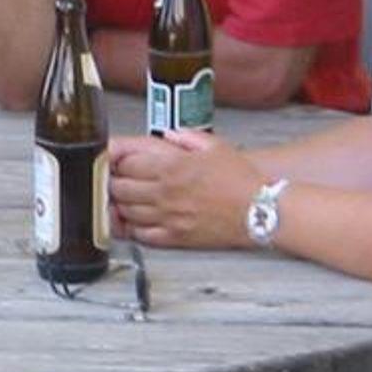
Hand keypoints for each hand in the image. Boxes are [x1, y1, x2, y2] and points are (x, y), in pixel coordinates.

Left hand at [108, 130, 263, 248]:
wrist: (260, 210)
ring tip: (119, 199)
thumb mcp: (215, 146)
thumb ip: (187, 137)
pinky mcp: (174, 237)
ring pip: (126, 212)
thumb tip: (169, 135)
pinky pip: (141, 235)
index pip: (125, 164)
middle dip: (111, 182)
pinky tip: (131, 221)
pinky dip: (131, 228)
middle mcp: (165, 193)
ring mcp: (167, 217)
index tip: (112, 161)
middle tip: (111, 179)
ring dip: (117, 204)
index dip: (115, 162)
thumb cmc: (241, 180)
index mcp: (171, 167)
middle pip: (119, 188)